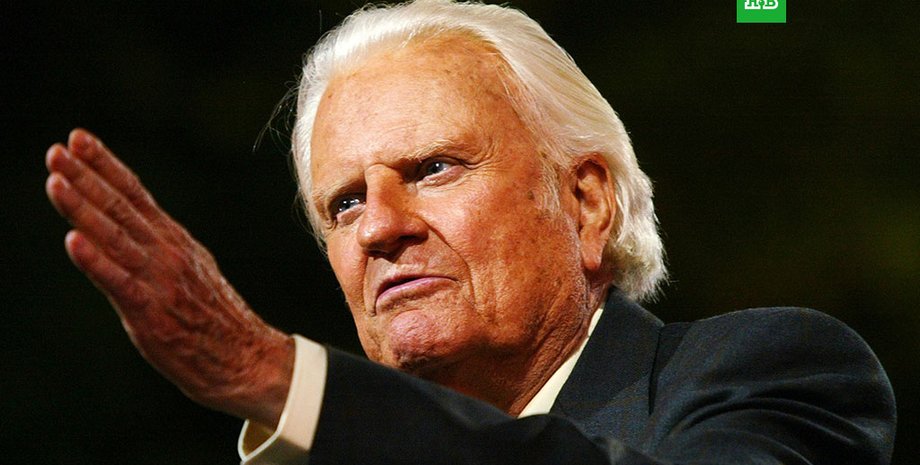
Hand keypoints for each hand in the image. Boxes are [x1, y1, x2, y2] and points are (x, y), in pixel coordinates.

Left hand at [45, 129, 292, 426]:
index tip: (78, 138)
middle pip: (120, 207)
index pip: (135, 194)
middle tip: (57, 149)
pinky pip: (117, 281)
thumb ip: (159, 249)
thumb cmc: (214, 320)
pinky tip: (72, 240)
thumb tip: (129, 230)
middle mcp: (166, 252)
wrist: (246, 358)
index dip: (105, 165)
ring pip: (114, 237)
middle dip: (86, 176)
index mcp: (175, 240)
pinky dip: (94, 260)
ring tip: (55, 181)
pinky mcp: (152, 311)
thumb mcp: (190, 271)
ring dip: (83, 207)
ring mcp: (159, 279)